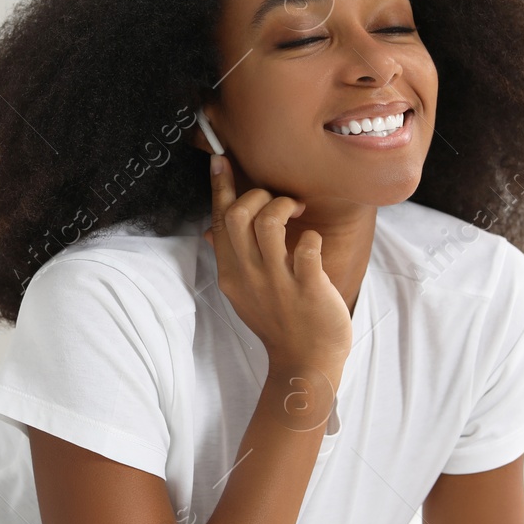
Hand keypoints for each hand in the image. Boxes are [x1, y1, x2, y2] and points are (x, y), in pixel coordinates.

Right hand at [201, 153, 352, 381]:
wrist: (304, 363)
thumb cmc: (279, 323)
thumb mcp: (243, 293)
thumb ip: (230, 260)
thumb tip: (210, 231)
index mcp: (231, 273)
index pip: (219, 221)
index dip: (220, 187)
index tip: (220, 160)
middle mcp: (249, 275)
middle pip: (237, 216)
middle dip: (257, 195)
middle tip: (279, 200)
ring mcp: (277, 282)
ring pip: (267, 224)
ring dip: (283, 206)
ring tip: (297, 210)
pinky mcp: (307, 288)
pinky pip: (307, 247)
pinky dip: (311, 236)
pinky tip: (313, 242)